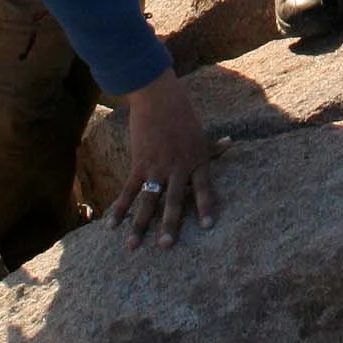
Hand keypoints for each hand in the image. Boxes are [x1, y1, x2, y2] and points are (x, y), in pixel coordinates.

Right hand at [109, 68, 215, 249]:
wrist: (157, 96)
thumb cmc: (182, 114)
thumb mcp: (200, 132)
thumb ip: (213, 146)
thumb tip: (231, 142)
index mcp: (196, 160)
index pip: (204, 187)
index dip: (206, 206)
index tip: (208, 226)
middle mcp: (177, 167)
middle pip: (174, 200)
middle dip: (169, 224)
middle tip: (166, 246)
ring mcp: (156, 166)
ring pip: (147, 201)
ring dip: (139, 225)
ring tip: (132, 246)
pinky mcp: (138, 163)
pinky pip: (128, 190)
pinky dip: (119, 208)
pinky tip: (111, 225)